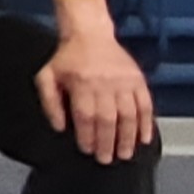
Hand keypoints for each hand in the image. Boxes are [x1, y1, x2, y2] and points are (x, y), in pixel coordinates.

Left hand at [37, 27, 155, 162]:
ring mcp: (124, 81)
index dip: (87, 135)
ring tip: (125, 154)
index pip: (85, 115)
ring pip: (128, 115)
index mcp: (81, 82)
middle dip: (107, 142)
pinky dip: (146, 123)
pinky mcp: (138, 79)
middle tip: (106, 159)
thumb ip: (50, 102)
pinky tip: (144, 138)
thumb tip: (60, 127)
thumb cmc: (67, 58)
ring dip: (128, 138)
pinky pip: (145, 105)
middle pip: (107, 119)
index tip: (88, 150)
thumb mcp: (47, 76)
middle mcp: (104, 83)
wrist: (90, 34)